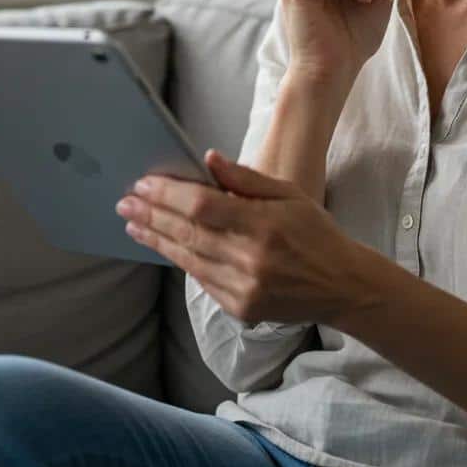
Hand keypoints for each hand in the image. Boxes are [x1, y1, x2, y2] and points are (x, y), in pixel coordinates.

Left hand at [114, 148, 368, 325]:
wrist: (342, 285)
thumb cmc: (315, 232)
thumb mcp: (289, 193)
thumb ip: (246, 178)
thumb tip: (208, 159)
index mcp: (263, 224)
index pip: (202, 206)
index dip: (168, 195)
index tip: (144, 184)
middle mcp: (250, 258)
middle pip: (187, 232)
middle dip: (152, 216)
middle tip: (125, 202)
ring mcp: (244, 287)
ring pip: (188, 259)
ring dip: (157, 239)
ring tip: (133, 224)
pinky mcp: (240, 308)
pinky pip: (201, 280)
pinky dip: (181, 260)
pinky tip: (164, 246)